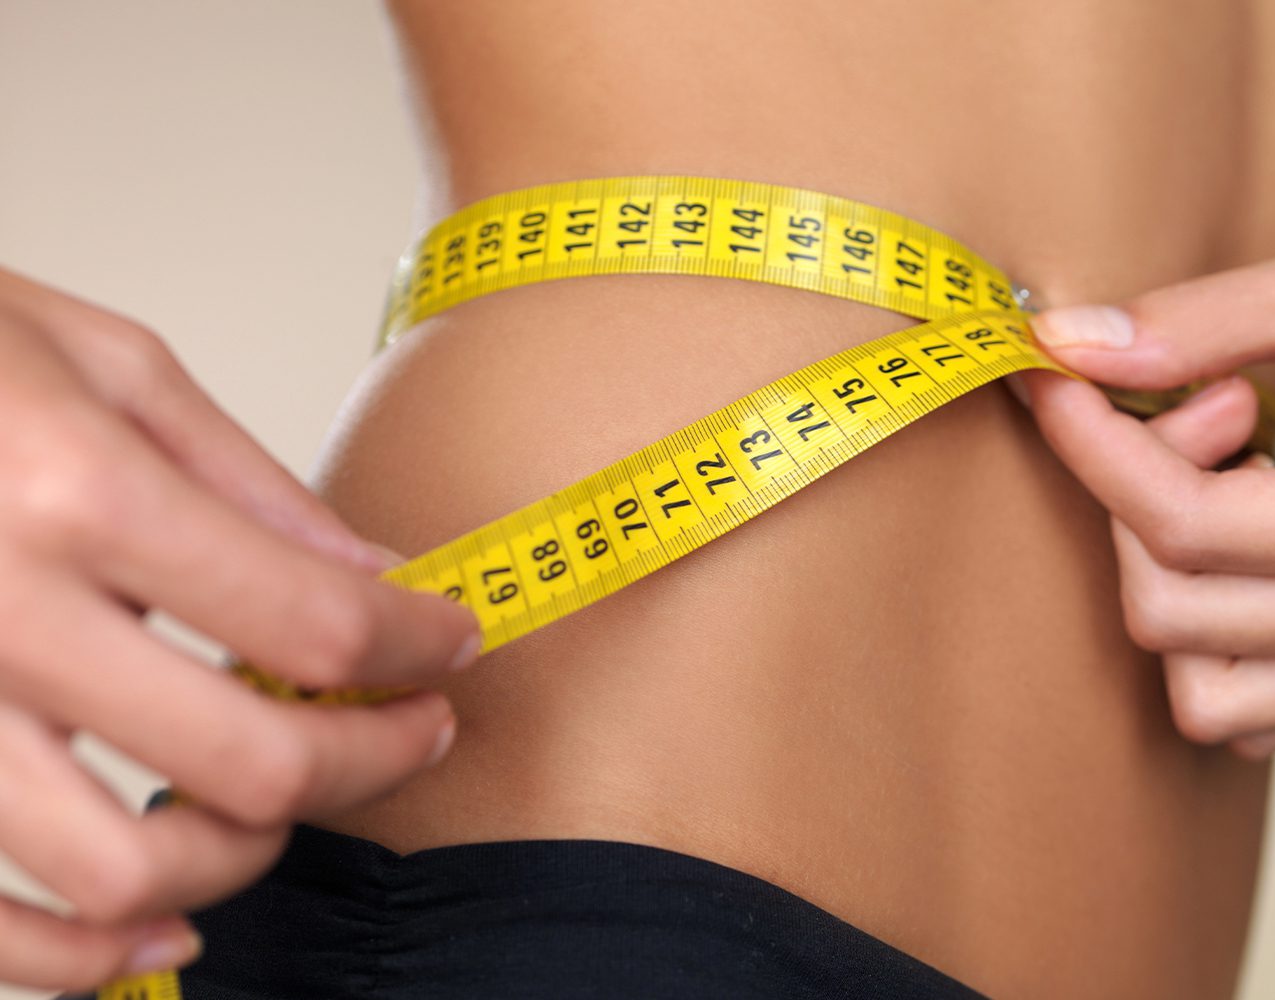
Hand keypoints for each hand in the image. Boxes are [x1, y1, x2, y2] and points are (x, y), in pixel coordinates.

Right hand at [0, 269, 479, 990]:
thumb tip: (381, 579)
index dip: (419, 646)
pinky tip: (159, 927)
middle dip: (373, 758)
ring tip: (285, 804)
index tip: (451, 642)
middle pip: (248, 759)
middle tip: (419, 726)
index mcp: (76, 493)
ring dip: (245, 854)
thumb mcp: (112, 366)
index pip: (314, 619)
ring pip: (120, 870)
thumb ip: (255, 486)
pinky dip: (82, 955)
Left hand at [1016, 218, 1274, 758]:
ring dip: (1166, 583)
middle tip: (1193, 404)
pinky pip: (1255, 712)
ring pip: (1204, 693)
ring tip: (1226, 477)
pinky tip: (1242, 536)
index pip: (1189, 526)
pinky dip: (1209, 638)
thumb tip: (1071, 345)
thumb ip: (1211, 316)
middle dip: (1131, 503)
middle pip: (1175, 612)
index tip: (1053, 379)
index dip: (1091, 448)